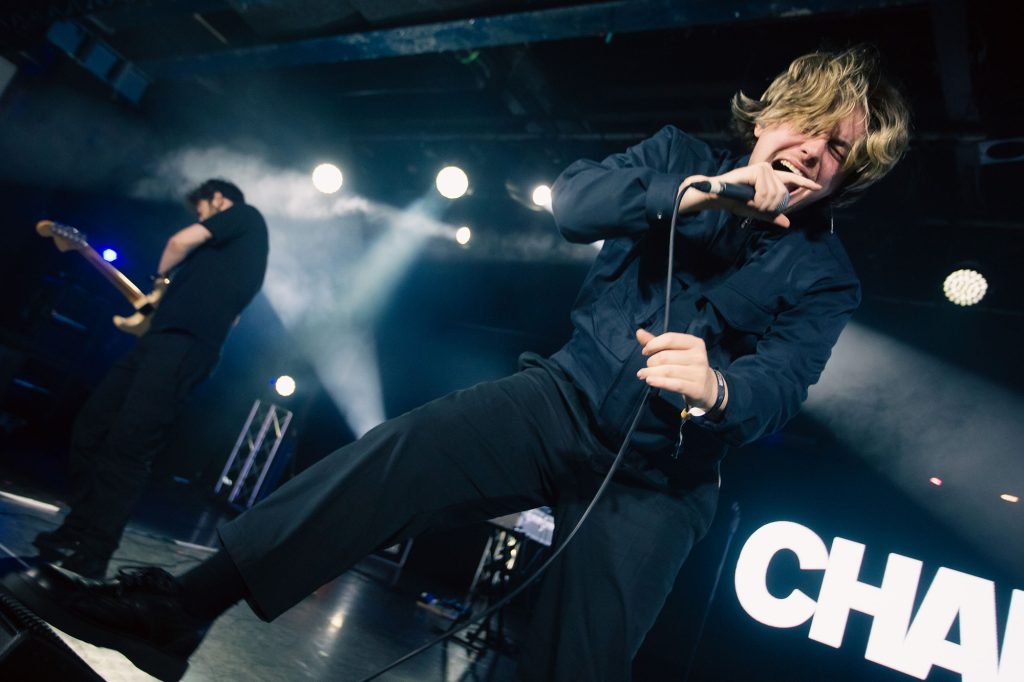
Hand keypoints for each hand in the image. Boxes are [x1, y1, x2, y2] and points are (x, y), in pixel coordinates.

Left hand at [635, 329, 717, 409]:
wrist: (706, 387)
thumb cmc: (686, 365)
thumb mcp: (675, 351)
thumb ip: (657, 342)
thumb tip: (639, 332)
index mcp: (695, 343)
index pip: (670, 338)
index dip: (653, 344)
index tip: (645, 352)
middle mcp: (699, 356)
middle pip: (666, 356)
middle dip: (651, 361)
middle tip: (647, 366)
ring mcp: (699, 373)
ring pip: (667, 371)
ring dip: (650, 372)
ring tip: (642, 374)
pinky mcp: (696, 388)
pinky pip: (674, 384)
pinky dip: (659, 382)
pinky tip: (650, 381)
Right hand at [678, 162, 821, 228]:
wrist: (718, 196)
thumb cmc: (735, 201)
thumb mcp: (756, 211)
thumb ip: (771, 216)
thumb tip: (787, 224)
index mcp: (770, 178)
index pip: (792, 180)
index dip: (805, 183)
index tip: (818, 187)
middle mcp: (769, 170)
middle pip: (783, 194)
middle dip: (770, 206)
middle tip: (755, 206)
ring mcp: (764, 168)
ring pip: (775, 194)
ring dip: (761, 204)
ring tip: (749, 201)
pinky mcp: (757, 169)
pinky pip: (766, 190)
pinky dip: (757, 199)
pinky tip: (748, 197)